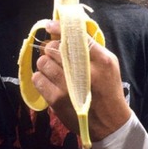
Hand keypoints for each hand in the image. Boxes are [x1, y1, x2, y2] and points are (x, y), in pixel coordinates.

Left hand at [32, 20, 131, 139]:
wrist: (109, 123)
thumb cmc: (109, 90)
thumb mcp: (110, 65)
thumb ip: (92, 48)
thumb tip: (68, 32)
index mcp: (102, 60)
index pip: (76, 37)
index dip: (60, 28)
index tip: (50, 25)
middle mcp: (85, 71)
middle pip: (55, 48)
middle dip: (51, 48)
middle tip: (54, 52)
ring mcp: (69, 86)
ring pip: (43, 62)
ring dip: (45, 62)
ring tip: (52, 67)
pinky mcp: (56, 100)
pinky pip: (37, 79)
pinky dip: (40, 77)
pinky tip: (49, 80)